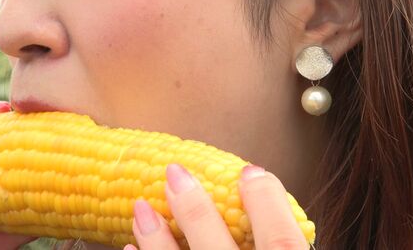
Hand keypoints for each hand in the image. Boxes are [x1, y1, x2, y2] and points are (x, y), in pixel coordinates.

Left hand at [125, 164, 308, 249]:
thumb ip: (281, 245)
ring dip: (157, 239)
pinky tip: (130, 246)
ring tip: (140, 207)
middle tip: (175, 172)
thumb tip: (269, 208)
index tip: (252, 171)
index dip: (268, 203)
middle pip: (219, 249)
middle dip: (195, 210)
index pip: (282, 243)